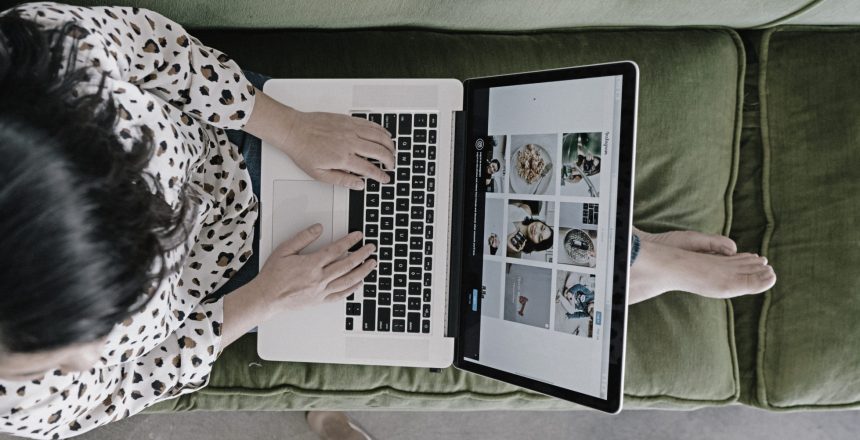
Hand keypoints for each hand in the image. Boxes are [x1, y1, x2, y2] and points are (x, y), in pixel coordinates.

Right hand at [256, 224, 376, 309]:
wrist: (266, 297)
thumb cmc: (273, 275)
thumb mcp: (284, 250)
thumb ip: (302, 238)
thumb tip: (318, 228)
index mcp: (311, 264)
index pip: (336, 249)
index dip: (350, 241)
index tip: (358, 236)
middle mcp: (319, 278)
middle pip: (347, 264)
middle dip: (362, 255)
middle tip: (371, 248)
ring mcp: (321, 291)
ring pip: (348, 280)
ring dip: (362, 271)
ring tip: (371, 264)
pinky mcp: (320, 301)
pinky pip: (340, 295)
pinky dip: (352, 289)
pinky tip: (359, 283)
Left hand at [278, 109, 394, 188]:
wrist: (294, 130)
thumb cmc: (303, 151)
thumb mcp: (319, 174)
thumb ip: (342, 180)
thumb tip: (359, 185)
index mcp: (343, 158)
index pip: (369, 169)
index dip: (381, 175)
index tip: (385, 178)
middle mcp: (350, 142)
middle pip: (379, 151)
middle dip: (390, 160)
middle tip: (391, 166)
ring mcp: (350, 129)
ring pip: (378, 136)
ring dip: (389, 144)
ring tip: (392, 151)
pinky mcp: (348, 120)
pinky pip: (370, 124)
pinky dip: (380, 130)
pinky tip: (384, 134)